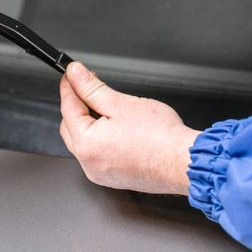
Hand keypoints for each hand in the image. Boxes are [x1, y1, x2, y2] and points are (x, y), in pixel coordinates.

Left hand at [59, 62, 200, 194]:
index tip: (71, 74)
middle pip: (71, 126)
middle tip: (91, 87)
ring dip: (90, 122)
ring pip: (84, 141)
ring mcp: (101, 173)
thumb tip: (75, 74)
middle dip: (78, 104)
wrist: (185, 162)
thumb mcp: (121, 103)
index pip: (67, 107)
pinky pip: (98, 154)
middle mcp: (89, 163)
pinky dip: (101, 139)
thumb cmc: (160, 137)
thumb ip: (92, 88)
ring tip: (109, 107)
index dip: (69, 86)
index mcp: (86, 144)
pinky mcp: (114, 178)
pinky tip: (116, 128)